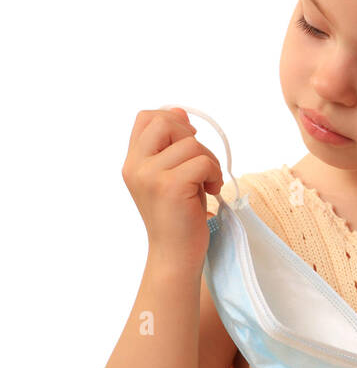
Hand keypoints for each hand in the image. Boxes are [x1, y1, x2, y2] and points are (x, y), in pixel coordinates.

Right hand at [122, 107, 223, 268]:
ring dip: (209, 160)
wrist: (175, 256)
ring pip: (191, 143)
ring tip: (206, 183)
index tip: (188, 141)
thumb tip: (180, 111)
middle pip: (165, 121)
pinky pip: (202, 161)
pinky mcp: (170, 186)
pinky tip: (210, 191)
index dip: (172, 120)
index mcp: (132, 162)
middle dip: (192, 137)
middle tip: (200, 164)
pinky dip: (214, 174)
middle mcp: (136, 167)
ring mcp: (150, 176)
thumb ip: (171, 146)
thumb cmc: (177, 217)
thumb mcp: (170, 176)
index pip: (146, 117)